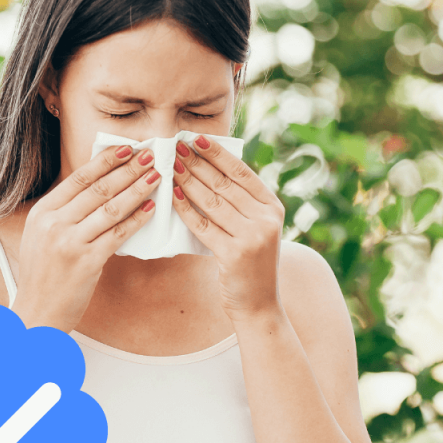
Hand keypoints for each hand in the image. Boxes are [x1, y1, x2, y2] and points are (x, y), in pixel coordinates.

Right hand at [12, 145, 161, 330]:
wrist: (36, 313)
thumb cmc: (44, 275)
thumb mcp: (41, 236)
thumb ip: (64, 212)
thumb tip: (98, 187)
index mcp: (42, 212)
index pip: (79, 178)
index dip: (105, 160)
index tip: (126, 148)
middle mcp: (54, 223)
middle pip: (98, 189)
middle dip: (127, 169)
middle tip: (149, 156)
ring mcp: (70, 242)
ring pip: (111, 208)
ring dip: (137, 189)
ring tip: (156, 177)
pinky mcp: (87, 262)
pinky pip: (118, 234)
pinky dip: (137, 220)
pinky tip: (151, 209)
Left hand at [171, 134, 285, 321]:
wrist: (259, 304)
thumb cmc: (251, 262)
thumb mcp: (256, 227)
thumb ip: (241, 203)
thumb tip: (209, 169)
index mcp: (273, 206)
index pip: (241, 172)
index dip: (217, 154)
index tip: (196, 138)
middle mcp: (266, 218)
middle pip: (224, 184)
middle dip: (197, 163)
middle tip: (176, 148)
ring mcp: (252, 237)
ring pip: (212, 202)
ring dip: (187, 181)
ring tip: (170, 166)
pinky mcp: (234, 254)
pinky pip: (203, 225)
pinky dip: (185, 209)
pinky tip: (172, 196)